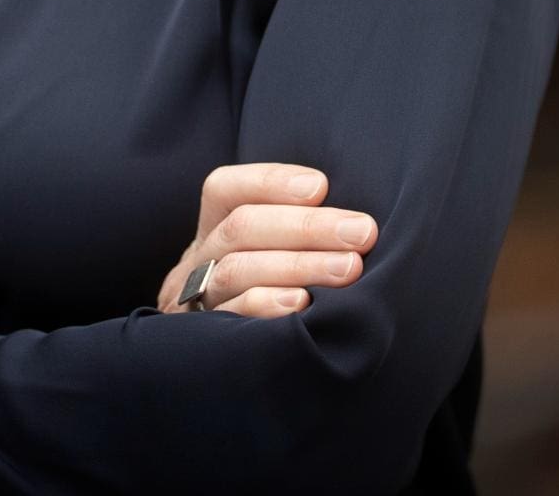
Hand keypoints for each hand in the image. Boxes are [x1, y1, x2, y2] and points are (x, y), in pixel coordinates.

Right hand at [156, 162, 377, 317]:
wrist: (226, 375)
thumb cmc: (276, 294)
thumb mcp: (272, 255)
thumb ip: (298, 230)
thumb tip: (352, 215)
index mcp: (213, 229)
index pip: (225, 189)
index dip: (270, 182)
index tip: (321, 187)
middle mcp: (199, 261)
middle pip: (240, 228)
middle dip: (306, 227)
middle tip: (362, 232)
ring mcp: (197, 300)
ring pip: (235, 269)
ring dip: (297, 265)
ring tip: (348, 268)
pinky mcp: (206, 339)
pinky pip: (231, 317)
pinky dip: (266, 305)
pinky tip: (303, 305)